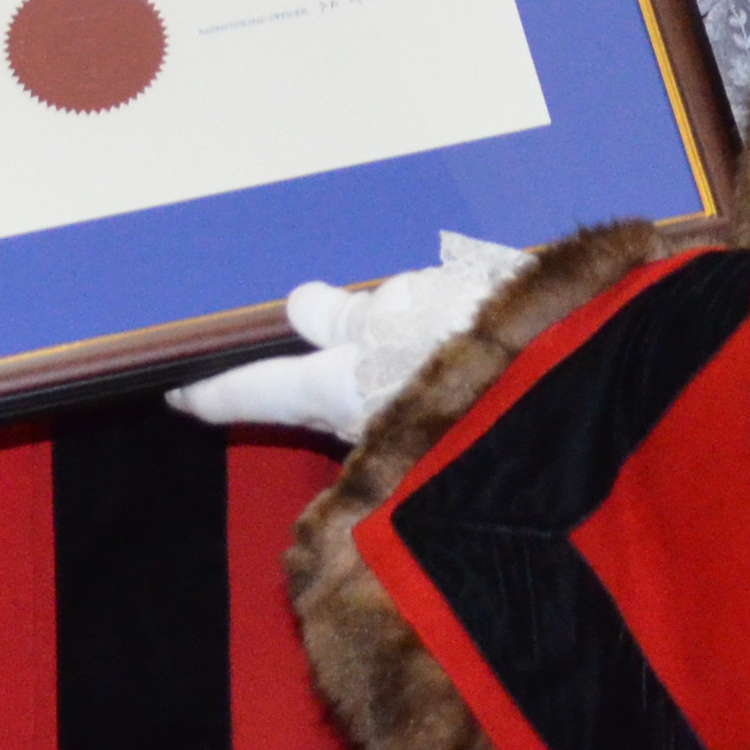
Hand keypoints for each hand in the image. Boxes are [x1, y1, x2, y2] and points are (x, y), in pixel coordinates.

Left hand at [167, 233, 528, 444]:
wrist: (573, 385)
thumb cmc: (482, 335)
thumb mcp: (408, 303)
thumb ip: (351, 314)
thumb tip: (301, 310)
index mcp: (339, 390)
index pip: (259, 390)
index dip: (214, 392)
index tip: (177, 394)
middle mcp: (366, 431)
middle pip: (316, 401)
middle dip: (301, 380)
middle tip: (284, 350)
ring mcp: (409, 445)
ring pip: (369, 405)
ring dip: (366, 378)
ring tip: (379, 337)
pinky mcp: (452, 445)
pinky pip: (413, 409)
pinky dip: (412, 384)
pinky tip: (437, 359)